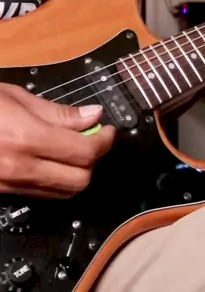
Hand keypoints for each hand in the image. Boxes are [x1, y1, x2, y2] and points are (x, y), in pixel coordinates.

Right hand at [0, 84, 114, 197]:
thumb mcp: (16, 98)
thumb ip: (58, 112)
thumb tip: (92, 115)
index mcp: (27, 137)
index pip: (84, 152)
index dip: (104, 141)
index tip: (107, 131)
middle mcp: (21, 167)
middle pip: (79, 180)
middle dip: (93, 160)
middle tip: (93, 140)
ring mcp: (12, 184)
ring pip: (63, 193)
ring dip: (76, 173)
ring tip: (74, 150)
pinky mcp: (5, 192)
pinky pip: (43, 194)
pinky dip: (57, 181)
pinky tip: (54, 162)